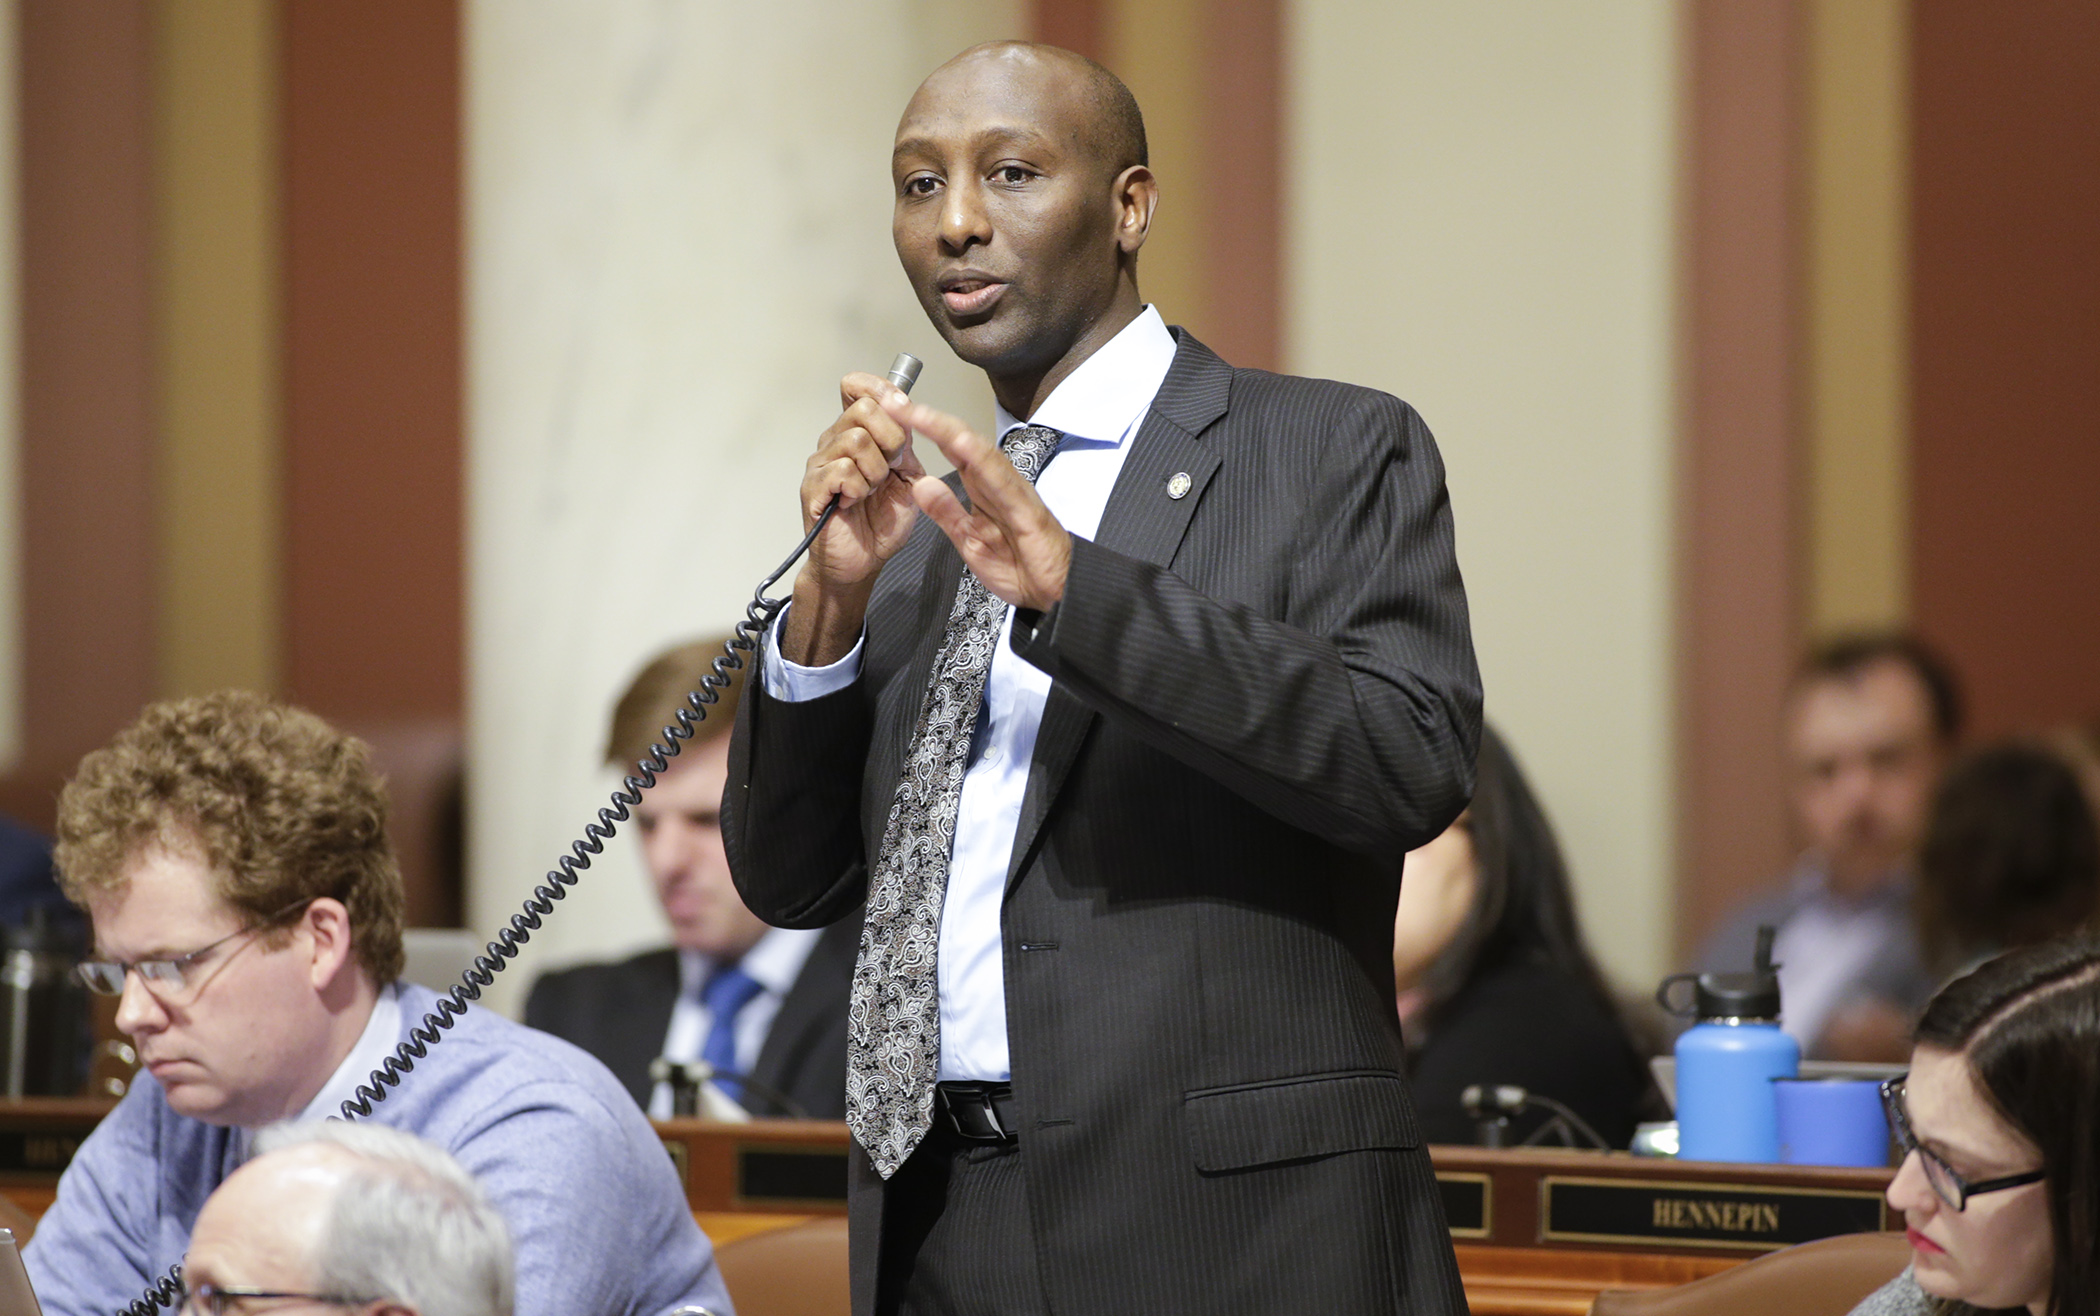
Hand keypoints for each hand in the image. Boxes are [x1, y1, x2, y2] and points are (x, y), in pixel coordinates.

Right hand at [800, 372, 926, 587]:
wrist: (862, 562)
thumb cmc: (880, 523)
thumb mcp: (907, 478)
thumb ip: (905, 446)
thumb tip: (904, 412)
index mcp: (857, 434)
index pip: (857, 388)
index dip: (880, 388)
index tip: (900, 405)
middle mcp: (835, 441)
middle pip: (864, 408)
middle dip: (890, 438)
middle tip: (889, 468)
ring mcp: (821, 463)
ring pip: (856, 440)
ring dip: (875, 470)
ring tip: (870, 491)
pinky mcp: (814, 487)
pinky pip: (843, 470)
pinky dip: (859, 488)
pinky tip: (854, 502)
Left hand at [881, 395, 1071, 611]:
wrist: (1055, 591)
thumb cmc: (1019, 564)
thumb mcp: (968, 539)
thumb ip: (946, 512)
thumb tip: (920, 484)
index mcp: (982, 487)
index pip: (949, 450)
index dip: (921, 430)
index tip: (891, 414)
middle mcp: (996, 481)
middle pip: (961, 441)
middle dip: (928, 419)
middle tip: (895, 401)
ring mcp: (1012, 492)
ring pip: (979, 452)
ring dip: (949, 431)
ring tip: (920, 413)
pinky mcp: (1026, 509)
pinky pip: (1001, 480)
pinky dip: (982, 460)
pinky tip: (963, 444)